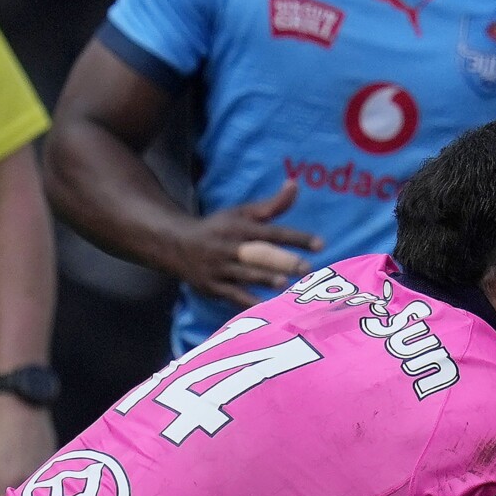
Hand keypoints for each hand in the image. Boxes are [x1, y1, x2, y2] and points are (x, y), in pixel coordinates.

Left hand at [0, 393, 56, 492]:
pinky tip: (27, 468)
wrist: (21, 404)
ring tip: (15, 481)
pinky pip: (44, 480)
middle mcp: (28, 482)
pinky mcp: (53, 463)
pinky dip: (36, 480)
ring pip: (34, 494)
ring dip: (25, 494)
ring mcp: (44, 473)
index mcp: (6, 482)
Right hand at [167, 180, 321, 306]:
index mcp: (240, 228)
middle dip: (282, 261)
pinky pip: (233, 296)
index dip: (296, 237)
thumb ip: (272, 205)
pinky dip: (249, 304)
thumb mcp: (242, 213)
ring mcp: (220, 268)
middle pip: (258, 254)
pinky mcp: (213, 287)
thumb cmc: (219, 228)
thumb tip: (295, 184)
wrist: (175, 244)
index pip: (272, 232)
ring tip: (286, 285)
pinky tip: (267, 310)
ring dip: (265, 280)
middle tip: (306, 268)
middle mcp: (230, 247)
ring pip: (245, 275)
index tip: (320, 244)